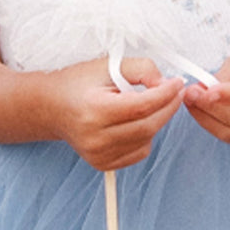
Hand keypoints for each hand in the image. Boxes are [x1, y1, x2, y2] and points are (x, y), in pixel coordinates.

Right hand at [49, 57, 184, 170]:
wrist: (52, 107)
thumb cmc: (79, 83)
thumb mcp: (108, 65)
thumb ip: (141, 68)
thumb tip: (164, 83)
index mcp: (94, 110)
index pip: (142, 106)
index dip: (165, 94)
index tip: (177, 83)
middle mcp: (95, 137)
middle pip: (148, 126)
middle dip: (168, 107)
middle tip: (174, 92)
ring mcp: (98, 154)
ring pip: (147, 140)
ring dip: (157, 121)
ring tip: (148, 104)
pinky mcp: (102, 164)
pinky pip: (139, 152)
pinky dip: (146, 136)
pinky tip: (135, 121)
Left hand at [183, 47, 229, 143]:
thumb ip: (224, 78)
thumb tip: (201, 92)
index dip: (228, 94)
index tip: (207, 92)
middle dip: (210, 107)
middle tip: (190, 94)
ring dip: (205, 118)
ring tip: (190, 101)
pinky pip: (228, 136)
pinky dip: (209, 124)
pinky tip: (199, 111)